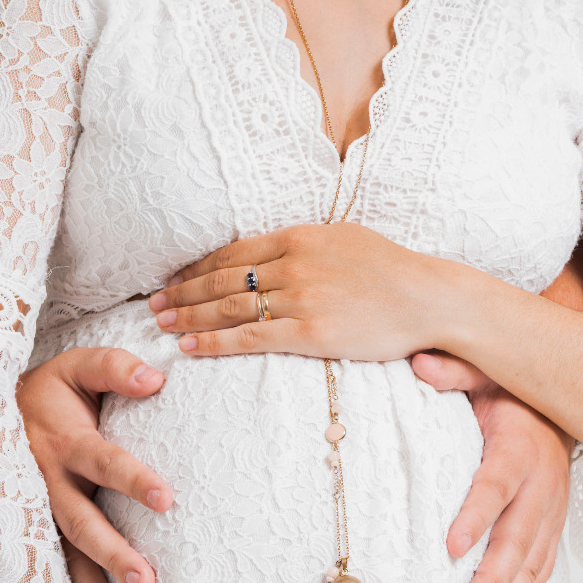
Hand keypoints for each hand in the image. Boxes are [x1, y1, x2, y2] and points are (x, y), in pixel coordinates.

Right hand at [18, 348, 174, 582]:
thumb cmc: (50, 392)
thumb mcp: (76, 367)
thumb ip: (115, 368)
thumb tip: (156, 379)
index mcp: (64, 441)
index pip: (103, 460)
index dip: (131, 478)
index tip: (166, 499)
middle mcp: (47, 483)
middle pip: (81, 523)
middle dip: (113, 553)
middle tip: (148, 582)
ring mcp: (37, 515)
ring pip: (63, 559)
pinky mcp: (33, 536)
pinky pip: (52, 574)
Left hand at [151, 223, 447, 359]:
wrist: (429, 298)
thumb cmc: (391, 270)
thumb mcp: (344, 239)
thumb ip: (305, 244)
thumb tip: (275, 251)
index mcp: (300, 236)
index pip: (233, 252)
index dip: (197, 268)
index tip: (173, 279)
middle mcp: (294, 264)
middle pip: (222, 279)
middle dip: (182, 292)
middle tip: (153, 304)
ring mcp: (301, 298)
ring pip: (228, 308)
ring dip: (189, 316)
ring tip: (163, 325)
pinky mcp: (310, 333)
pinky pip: (249, 337)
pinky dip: (214, 341)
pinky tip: (190, 346)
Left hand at [419, 378, 571, 582]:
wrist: (561, 406)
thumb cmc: (512, 390)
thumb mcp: (485, 369)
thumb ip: (455, 370)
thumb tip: (420, 364)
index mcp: (519, 448)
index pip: (495, 484)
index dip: (476, 515)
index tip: (450, 546)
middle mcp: (541, 487)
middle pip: (517, 540)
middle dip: (492, 582)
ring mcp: (550, 515)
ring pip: (532, 568)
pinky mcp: (551, 533)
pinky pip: (541, 575)